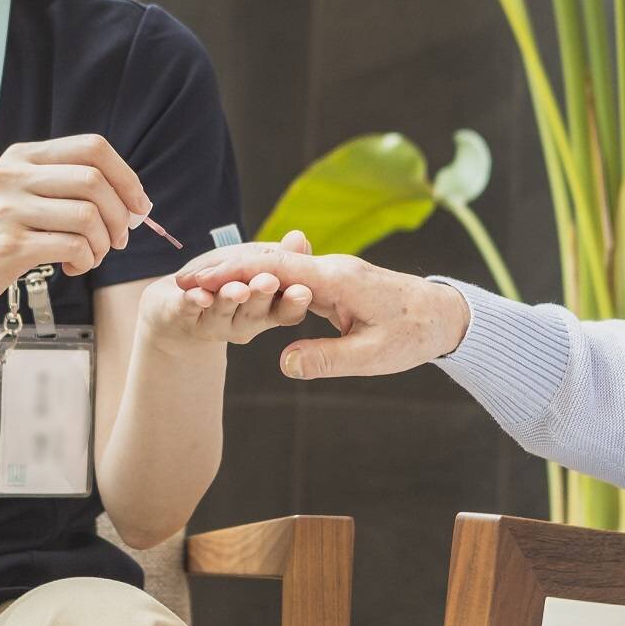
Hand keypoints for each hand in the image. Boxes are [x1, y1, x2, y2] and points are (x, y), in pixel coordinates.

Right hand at [0, 135, 150, 317]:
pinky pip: (73, 246)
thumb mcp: (12, 195)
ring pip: (88, 215)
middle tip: (117, 240)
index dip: (126, 176)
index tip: (139, 205)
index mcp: (21, 157)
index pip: (91, 147)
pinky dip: (85, 260)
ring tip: (91, 257)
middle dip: (120, 214)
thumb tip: (123, 196)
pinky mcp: (9, 246)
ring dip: (103, 243)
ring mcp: (9, 210)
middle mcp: (14, 176)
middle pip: (94, 180)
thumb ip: (56, 186)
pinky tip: (71, 267)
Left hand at [139, 230, 315, 352]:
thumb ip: (278, 255)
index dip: (294, 302)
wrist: (182, 302)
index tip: (302, 291)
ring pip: (223, 312)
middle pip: (255, 312)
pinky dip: (194, 300)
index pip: (287, 311)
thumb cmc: (229, 280)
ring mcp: (214, 324)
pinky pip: (189, 309)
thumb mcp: (256, 263)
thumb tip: (299, 236)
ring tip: (237, 289)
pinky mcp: (183, 317)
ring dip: (230, 298)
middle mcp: (244, 323)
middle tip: (268, 282)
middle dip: (261, 296)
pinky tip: (198, 294)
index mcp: (269, 311)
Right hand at [174, 240, 469, 378]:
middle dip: (222, 270)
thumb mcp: (373, 357)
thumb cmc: (412, 335)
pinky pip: (288, 273)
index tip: (197, 284)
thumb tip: (285, 365)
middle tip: (180, 283)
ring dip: (236, 271)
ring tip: (195, 285)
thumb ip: (328, 359)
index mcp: (337, 281)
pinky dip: (257, 278)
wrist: (444, 315)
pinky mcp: (332, 279)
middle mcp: (330, 267)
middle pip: (266, 260)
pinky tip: (234, 289)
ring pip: (274, 264)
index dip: (232, 276)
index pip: (273, 270)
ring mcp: (331, 271)